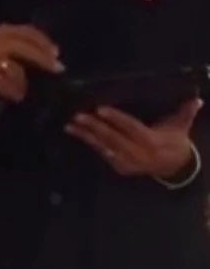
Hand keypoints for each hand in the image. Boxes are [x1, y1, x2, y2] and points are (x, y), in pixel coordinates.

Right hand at [0, 24, 62, 107]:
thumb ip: (24, 51)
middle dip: (42, 57)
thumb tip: (52, 59)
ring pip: (14, 66)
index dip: (44, 42)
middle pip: (24, 46)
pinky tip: (16, 97)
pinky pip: (3, 82)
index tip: (57, 54)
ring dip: (22, 80)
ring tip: (25, 91)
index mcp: (3, 31)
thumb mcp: (6, 51)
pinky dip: (11, 90)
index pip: (28, 32)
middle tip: (57, 69)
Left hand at [66, 98, 201, 182]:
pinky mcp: (120, 167)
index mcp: (151, 141)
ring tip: (71, 125)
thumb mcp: (182, 126)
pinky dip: (91, 144)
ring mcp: (127, 162)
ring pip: (104, 147)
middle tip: (78, 116)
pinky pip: (103, 154)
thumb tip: (197, 100)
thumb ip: (186, 113)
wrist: (174, 167)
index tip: (100, 109)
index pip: (130, 127)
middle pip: (113, 138)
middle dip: (94, 127)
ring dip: (86, 136)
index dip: (115, 119)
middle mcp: (137, 153)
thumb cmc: (176, 140)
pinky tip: (78, 134)